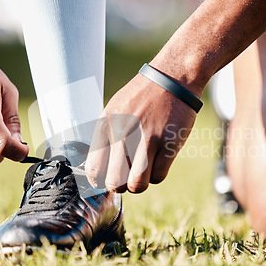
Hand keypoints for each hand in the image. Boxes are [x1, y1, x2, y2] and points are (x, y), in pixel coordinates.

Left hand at [85, 74, 196, 192]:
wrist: (171, 79)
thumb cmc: (141, 97)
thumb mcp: (114, 110)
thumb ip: (105, 137)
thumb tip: (100, 170)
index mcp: (106, 125)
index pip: (94, 169)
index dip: (100, 182)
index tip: (107, 180)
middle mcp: (123, 134)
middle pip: (115, 183)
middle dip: (121, 186)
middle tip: (128, 177)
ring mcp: (146, 139)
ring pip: (137, 185)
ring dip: (140, 184)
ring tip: (144, 172)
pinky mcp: (168, 143)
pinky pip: (159, 177)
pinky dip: (158, 174)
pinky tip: (158, 161)